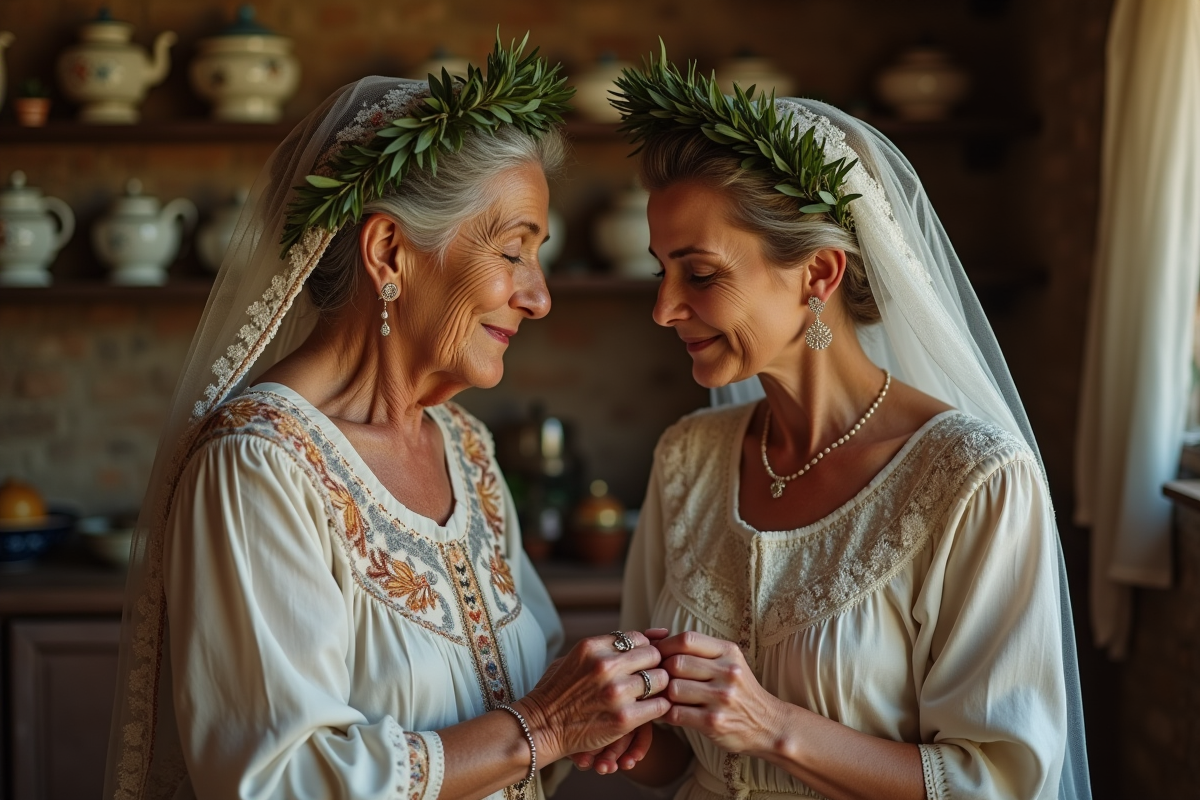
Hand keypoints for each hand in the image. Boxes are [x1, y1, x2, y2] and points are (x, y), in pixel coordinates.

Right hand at [516, 629, 669, 764]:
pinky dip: (659, 708)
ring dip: (659, 688)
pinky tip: (648, 711)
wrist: (540, 727)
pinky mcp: (624, 718)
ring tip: (649, 695)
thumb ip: (603, 647)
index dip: (644, 650)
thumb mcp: (573, 658)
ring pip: (661, 679)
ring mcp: (616, 692)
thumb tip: (642, 637)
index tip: (641, 662)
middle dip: (654, 666)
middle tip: (649, 679)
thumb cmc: (557, 692)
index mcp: (593, 646)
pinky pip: (660, 706)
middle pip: (654, 655)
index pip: (638, 638)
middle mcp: (605, 665)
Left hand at [657, 631, 781, 756]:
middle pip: (676, 664)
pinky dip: (666, 713)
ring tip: (665, 696)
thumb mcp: (729, 663)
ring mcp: (721, 698)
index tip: (657, 655)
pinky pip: (676, 714)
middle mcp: (727, 673)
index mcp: (729, 652)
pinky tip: (670, 712)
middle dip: (662, 671)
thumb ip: (700, 651)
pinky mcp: (714, 722)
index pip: (687, 639)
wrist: (768, 725)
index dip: (665, 646)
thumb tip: (655, 640)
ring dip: (664, 694)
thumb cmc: (740, 691)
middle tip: (658, 679)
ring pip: (673, 689)